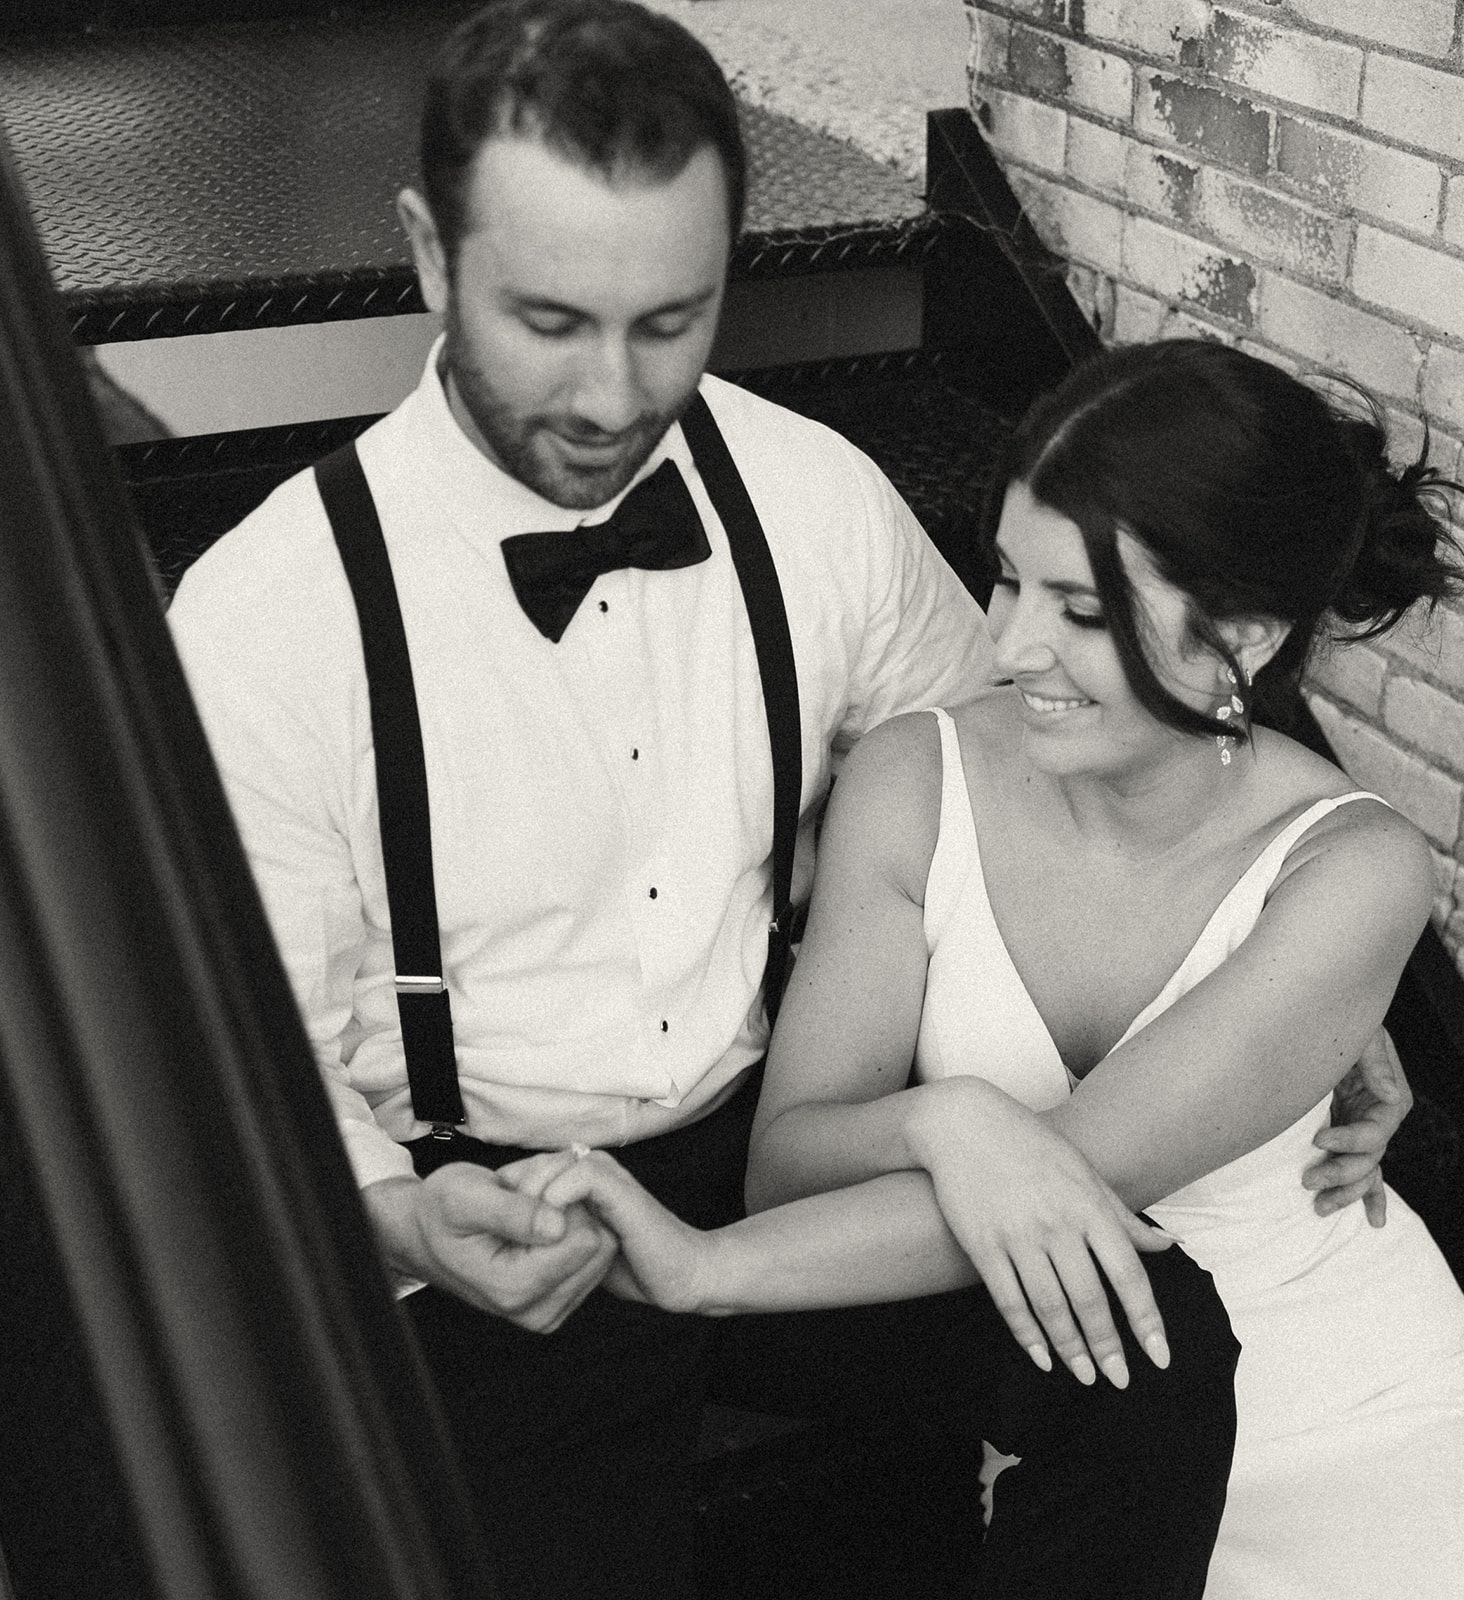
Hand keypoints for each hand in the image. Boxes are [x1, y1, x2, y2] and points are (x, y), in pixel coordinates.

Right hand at [362, 1162, 616, 1331]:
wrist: (424, 1234)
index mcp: (513, 1288)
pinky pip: (593, 1260)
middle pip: (599, 1247)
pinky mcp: (557, 1303)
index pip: (584, 1239)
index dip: (566, 1202)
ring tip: (531, 1212)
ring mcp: (548, 1311)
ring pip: (601, 1251)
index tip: (531, 1191)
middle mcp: (535, 1310)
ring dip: (573, 1222)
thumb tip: (559, 1225)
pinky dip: (573, 1235)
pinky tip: (540, 1227)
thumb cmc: (440, 1212)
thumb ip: (513, 1212)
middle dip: (571, 1211)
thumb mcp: (466, 1196)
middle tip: (529, 1199)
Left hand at [501, 1148, 710, 1313]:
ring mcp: (607, 1174)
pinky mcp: (619, 1186)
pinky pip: (578, 1176)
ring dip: (529, 1197)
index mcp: (579, 1178)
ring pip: (550, 1166)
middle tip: (505, 1233)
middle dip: (513, 1197)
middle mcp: (592, 1167)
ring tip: (522, 1235)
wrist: (680, 1273)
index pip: (527, 1170)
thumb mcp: (576, 1250)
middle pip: (533, 1165)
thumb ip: (552, 1237)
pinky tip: (549, 1231)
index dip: (508, 1197)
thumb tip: (516, 1241)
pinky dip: (556, 1198)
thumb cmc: (632, 1264)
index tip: (499, 1233)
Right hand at [908, 1077, 1172, 1388]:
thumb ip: (1123, 1215)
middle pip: (1090, 1298)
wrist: (962, 1123)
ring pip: (1050, 1306)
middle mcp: (1057, 1223)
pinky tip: (1042, 1356)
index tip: (1159, 1356)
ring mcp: (1017, 1235)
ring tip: (1086, 1376)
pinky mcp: (981, 1245)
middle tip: (1119, 1379)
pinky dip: (1027, 1333)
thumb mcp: (1083, 1172)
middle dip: (1108, 1346)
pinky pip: (1008, 1300)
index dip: (1146, 1319)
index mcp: (1088, 1205)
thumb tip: (1170, 1245)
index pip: (1128, 1273)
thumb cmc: (1030, 1145)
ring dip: (1071, 1347)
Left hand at [1304, 1026, 1411, 1226]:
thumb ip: (1374, 1061)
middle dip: (1340, 1173)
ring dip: (1346, 1192)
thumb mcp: (1360, 1035)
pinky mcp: (1353, 1136)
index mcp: (1389, 1099)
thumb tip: (1392, 1096)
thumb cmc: (1339, 1025)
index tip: (1317, 1140)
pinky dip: (1371, 1196)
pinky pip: (1369, 1172)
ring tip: (1319, 1206)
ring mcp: (1368, 1130)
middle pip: (1369, 1159)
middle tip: (1307, 1179)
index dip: (1349, 1141)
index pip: (1374, 1132)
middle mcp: (1382, 1119)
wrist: (1323, 1023)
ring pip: (1366, 1171)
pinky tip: (1373, 1220)